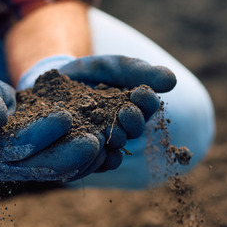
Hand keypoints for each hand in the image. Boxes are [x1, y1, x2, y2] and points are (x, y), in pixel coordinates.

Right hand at [0, 76, 100, 181]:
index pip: (21, 145)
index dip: (42, 131)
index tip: (65, 115)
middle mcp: (11, 169)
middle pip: (45, 166)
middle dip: (73, 154)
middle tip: (97, 139)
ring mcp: (28, 172)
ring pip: (61, 172)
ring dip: (86, 161)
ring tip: (108, 144)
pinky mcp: (44, 169)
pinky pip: (69, 170)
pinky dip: (88, 163)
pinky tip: (107, 148)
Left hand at [18, 54, 175, 176]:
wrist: (54, 81)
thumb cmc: (89, 74)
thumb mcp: (112, 65)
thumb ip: (138, 71)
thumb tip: (172, 81)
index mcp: (135, 106)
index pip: (148, 107)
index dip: (147, 103)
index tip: (140, 92)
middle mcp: (122, 127)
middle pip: (134, 131)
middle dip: (133, 123)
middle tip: (125, 113)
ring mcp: (102, 140)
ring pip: (115, 147)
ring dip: (117, 140)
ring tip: (112, 133)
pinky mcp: (83, 151)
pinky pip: (95, 162)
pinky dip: (98, 159)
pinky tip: (97, 153)